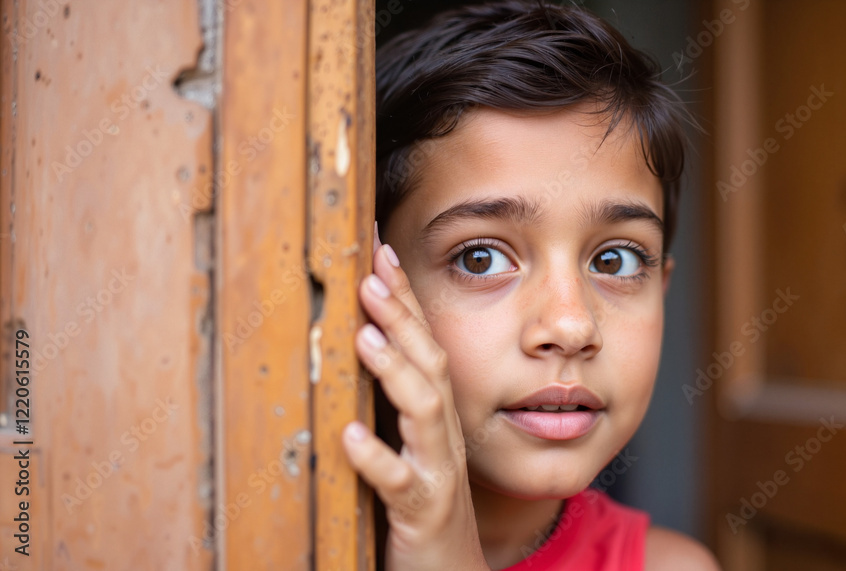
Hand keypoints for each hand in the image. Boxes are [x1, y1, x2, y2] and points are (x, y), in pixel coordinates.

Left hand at [342, 222, 489, 570]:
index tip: (380, 253)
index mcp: (435, 417)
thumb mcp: (411, 446)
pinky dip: (378, 458)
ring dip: (396, 371)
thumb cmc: (425, 506)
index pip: (425, 345)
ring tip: (366, 337)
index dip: (405, 298)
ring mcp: (436, 472)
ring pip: (424, 415)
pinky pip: (400, 484)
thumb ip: (394, 403)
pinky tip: (351, 438)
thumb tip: (362, 347)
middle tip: (371, 275)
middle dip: (402, 317)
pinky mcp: (423, 512)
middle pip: (430, 365)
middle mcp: (442, 437)